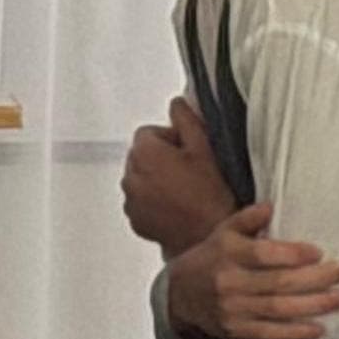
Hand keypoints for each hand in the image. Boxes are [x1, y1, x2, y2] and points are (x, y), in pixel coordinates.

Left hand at [121, 94, 238, 257]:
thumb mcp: (204, 149)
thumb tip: (177, 102)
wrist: (207, 236)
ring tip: (184, 191)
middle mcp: (130, 174)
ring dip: (156, 179)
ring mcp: (130, 198)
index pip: (149, 133)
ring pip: (141, 177)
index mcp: (144, 152)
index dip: (171, 139)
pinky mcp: (134, 218)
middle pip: (142, 155)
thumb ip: (186, 119)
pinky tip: (176, 206)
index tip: (188, 152)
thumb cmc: (209, 194)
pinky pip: (140, 200)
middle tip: (189, 171)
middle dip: (161, 158)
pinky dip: (153, 200)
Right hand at [164, 204, 338, 338]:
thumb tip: (271, 206)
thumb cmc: (211, 258)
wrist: (179, 295)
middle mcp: (228, 281)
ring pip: (278, 309)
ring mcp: (232, 309)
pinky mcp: (236, 331)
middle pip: (279, 282)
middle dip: (316, 278)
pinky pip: (270, 333)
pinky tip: (318, 329)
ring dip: (314, 305)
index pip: (263, 254)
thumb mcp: (223, 232)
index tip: (318, 252)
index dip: (293, 254)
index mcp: (227, 253)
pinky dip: (296, 332)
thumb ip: (247, 218)